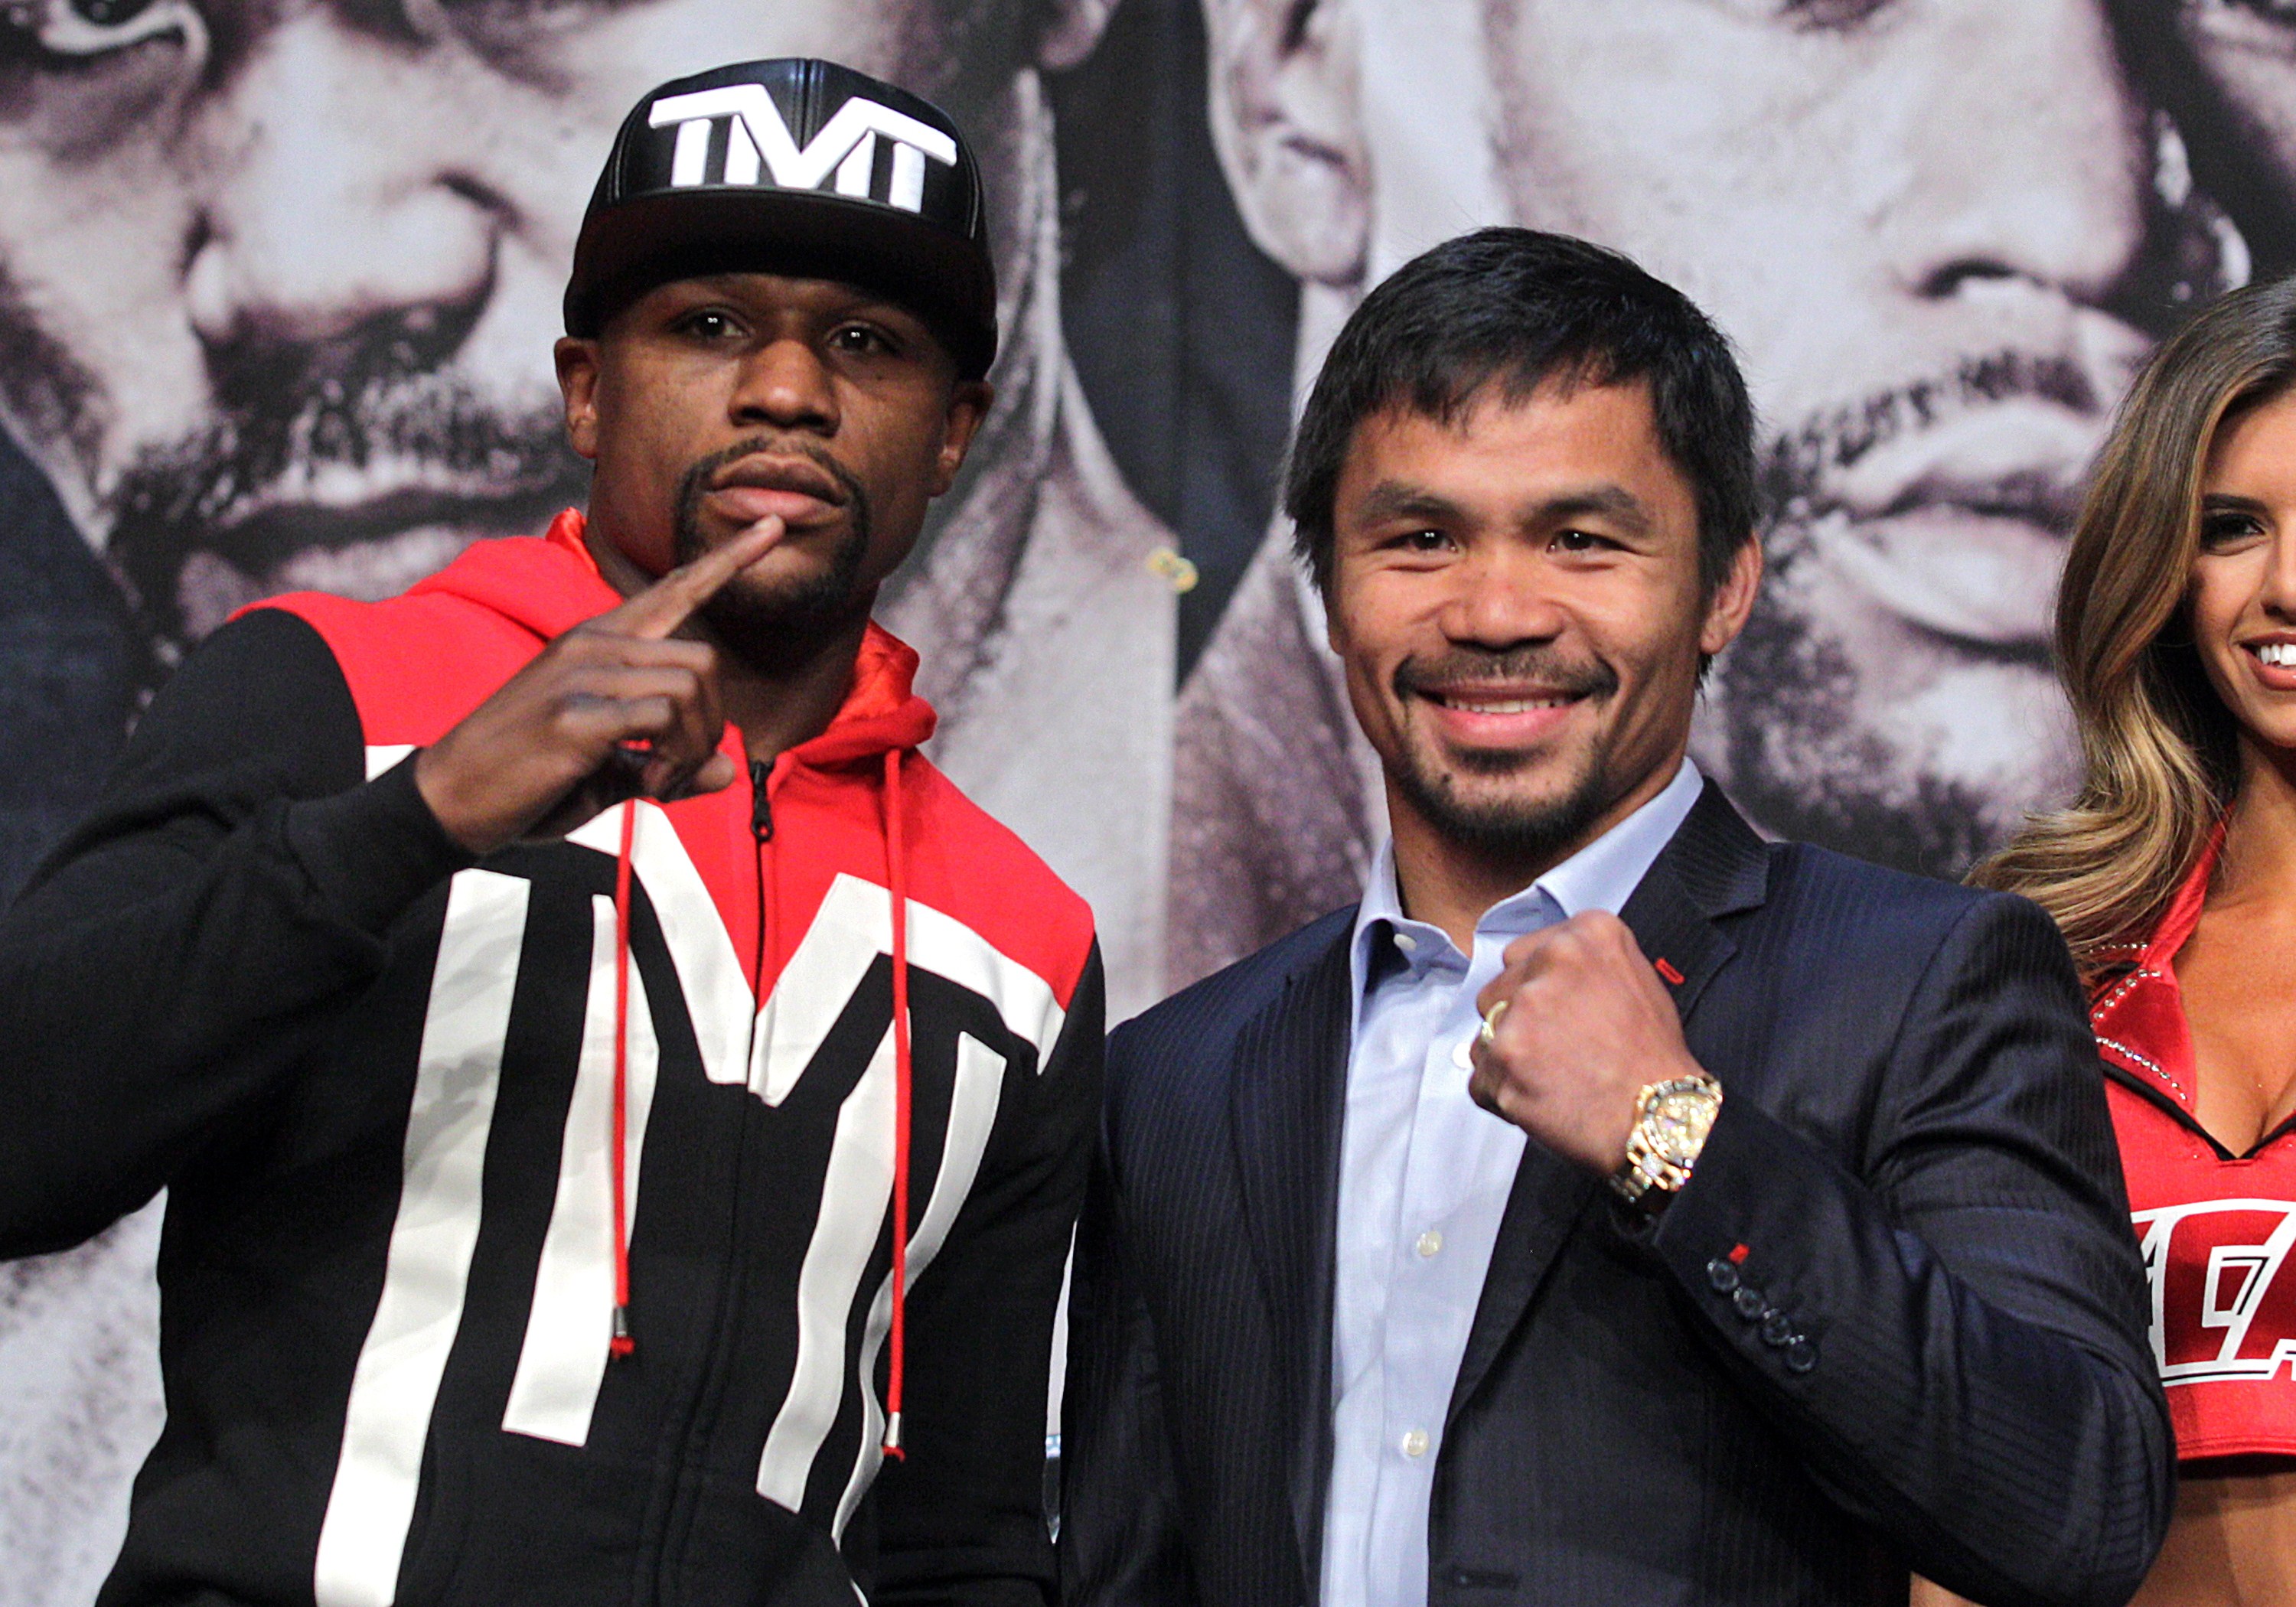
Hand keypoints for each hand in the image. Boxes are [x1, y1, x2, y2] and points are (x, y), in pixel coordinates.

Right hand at [414, 520, 781, 853]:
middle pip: (705, 663)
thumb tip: (727, 773)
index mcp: (599, 643)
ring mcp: (580, 673)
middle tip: (674, 771)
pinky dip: (673, 760)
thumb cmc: (525, 784)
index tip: (774, 523)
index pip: (674, 588)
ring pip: (692, 687)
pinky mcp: (574, 713)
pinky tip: (645, 783)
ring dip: (692, 747)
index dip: (728, 560)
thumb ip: (667, 767)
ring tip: (655, 779)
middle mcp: (592, 643)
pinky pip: (664, 716)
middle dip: (710, 728)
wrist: (447, 802)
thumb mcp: (606, 773)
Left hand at [1467, 910, 1703, 1173]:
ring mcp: (1523, 1009)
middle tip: (1556, 1050)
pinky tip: (1543, 1100)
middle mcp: (1551, 961)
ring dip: (1508, 1060)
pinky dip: (1503, 1096)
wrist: (1661, 1118)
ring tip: (1554, 1078)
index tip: (1551, 1012)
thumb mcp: (1637, 979)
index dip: (1532, 992)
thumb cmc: (1652, 1058)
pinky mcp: (1505, 1056)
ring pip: (1486, 1035)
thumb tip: (1543, 969)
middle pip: (1497, 991)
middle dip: (1515, 1022)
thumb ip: (1584, 963)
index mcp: (1586, 935)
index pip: (1521, 954)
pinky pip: (1480, 1079)